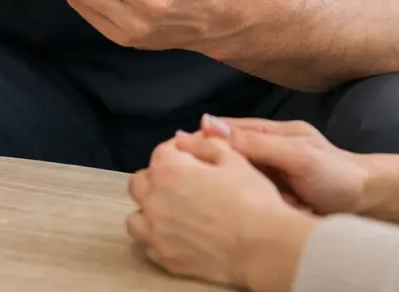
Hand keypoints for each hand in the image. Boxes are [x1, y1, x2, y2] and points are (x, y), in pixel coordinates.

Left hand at [128, 133, 314, 290]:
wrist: (262, 246)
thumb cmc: (251, 198)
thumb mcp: (234, 158)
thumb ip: (205, 144)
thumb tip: (186, 140)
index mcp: (169, 170)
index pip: (161, 152)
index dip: (179, 151)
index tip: (194, 157)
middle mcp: (154, 200)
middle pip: (140, 183)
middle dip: (158, 178)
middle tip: (184, 183)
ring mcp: (156, 233)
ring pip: (136, 217)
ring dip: (150, 211)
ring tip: (174, 212)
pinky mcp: (164, 258)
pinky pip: (149, 245)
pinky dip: (159, 238)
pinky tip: (180, 236)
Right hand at [198, 116, 370, 215]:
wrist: (369, 201)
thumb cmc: (337, 175)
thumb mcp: (296, 155)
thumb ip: (256, 142)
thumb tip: (211, 125)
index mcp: (272, 133)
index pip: (227, 131)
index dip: (202, 138)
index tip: (174, 148)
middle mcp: (270, 150)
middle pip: (229, 154)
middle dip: (209, 163)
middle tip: (181, 175)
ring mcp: (274, 173)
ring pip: (238, 176)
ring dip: (227, 185)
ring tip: (202, 194)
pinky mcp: (278, 195)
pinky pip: (251, 195)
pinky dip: (243, 201)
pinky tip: (228, 210)